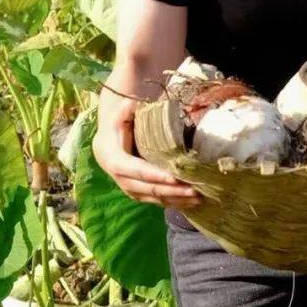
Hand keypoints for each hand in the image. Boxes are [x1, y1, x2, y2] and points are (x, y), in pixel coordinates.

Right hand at [93, 93, 202, 209]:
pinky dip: (175, 203)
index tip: (176, 177)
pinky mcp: (140, 195)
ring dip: (177, 200)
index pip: (138, 171)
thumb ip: (124, 110)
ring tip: (199, 197)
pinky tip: (193, 202)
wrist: (107, 146)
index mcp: (115, 162)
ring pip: (156, 198)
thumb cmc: (118, 128)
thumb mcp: (119, 117)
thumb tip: (132, 103)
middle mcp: (122, 181)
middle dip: (173, 191)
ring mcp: (131, 190)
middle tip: (195, 190)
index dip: (156, 175)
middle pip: (150, 189)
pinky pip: (158, 201)